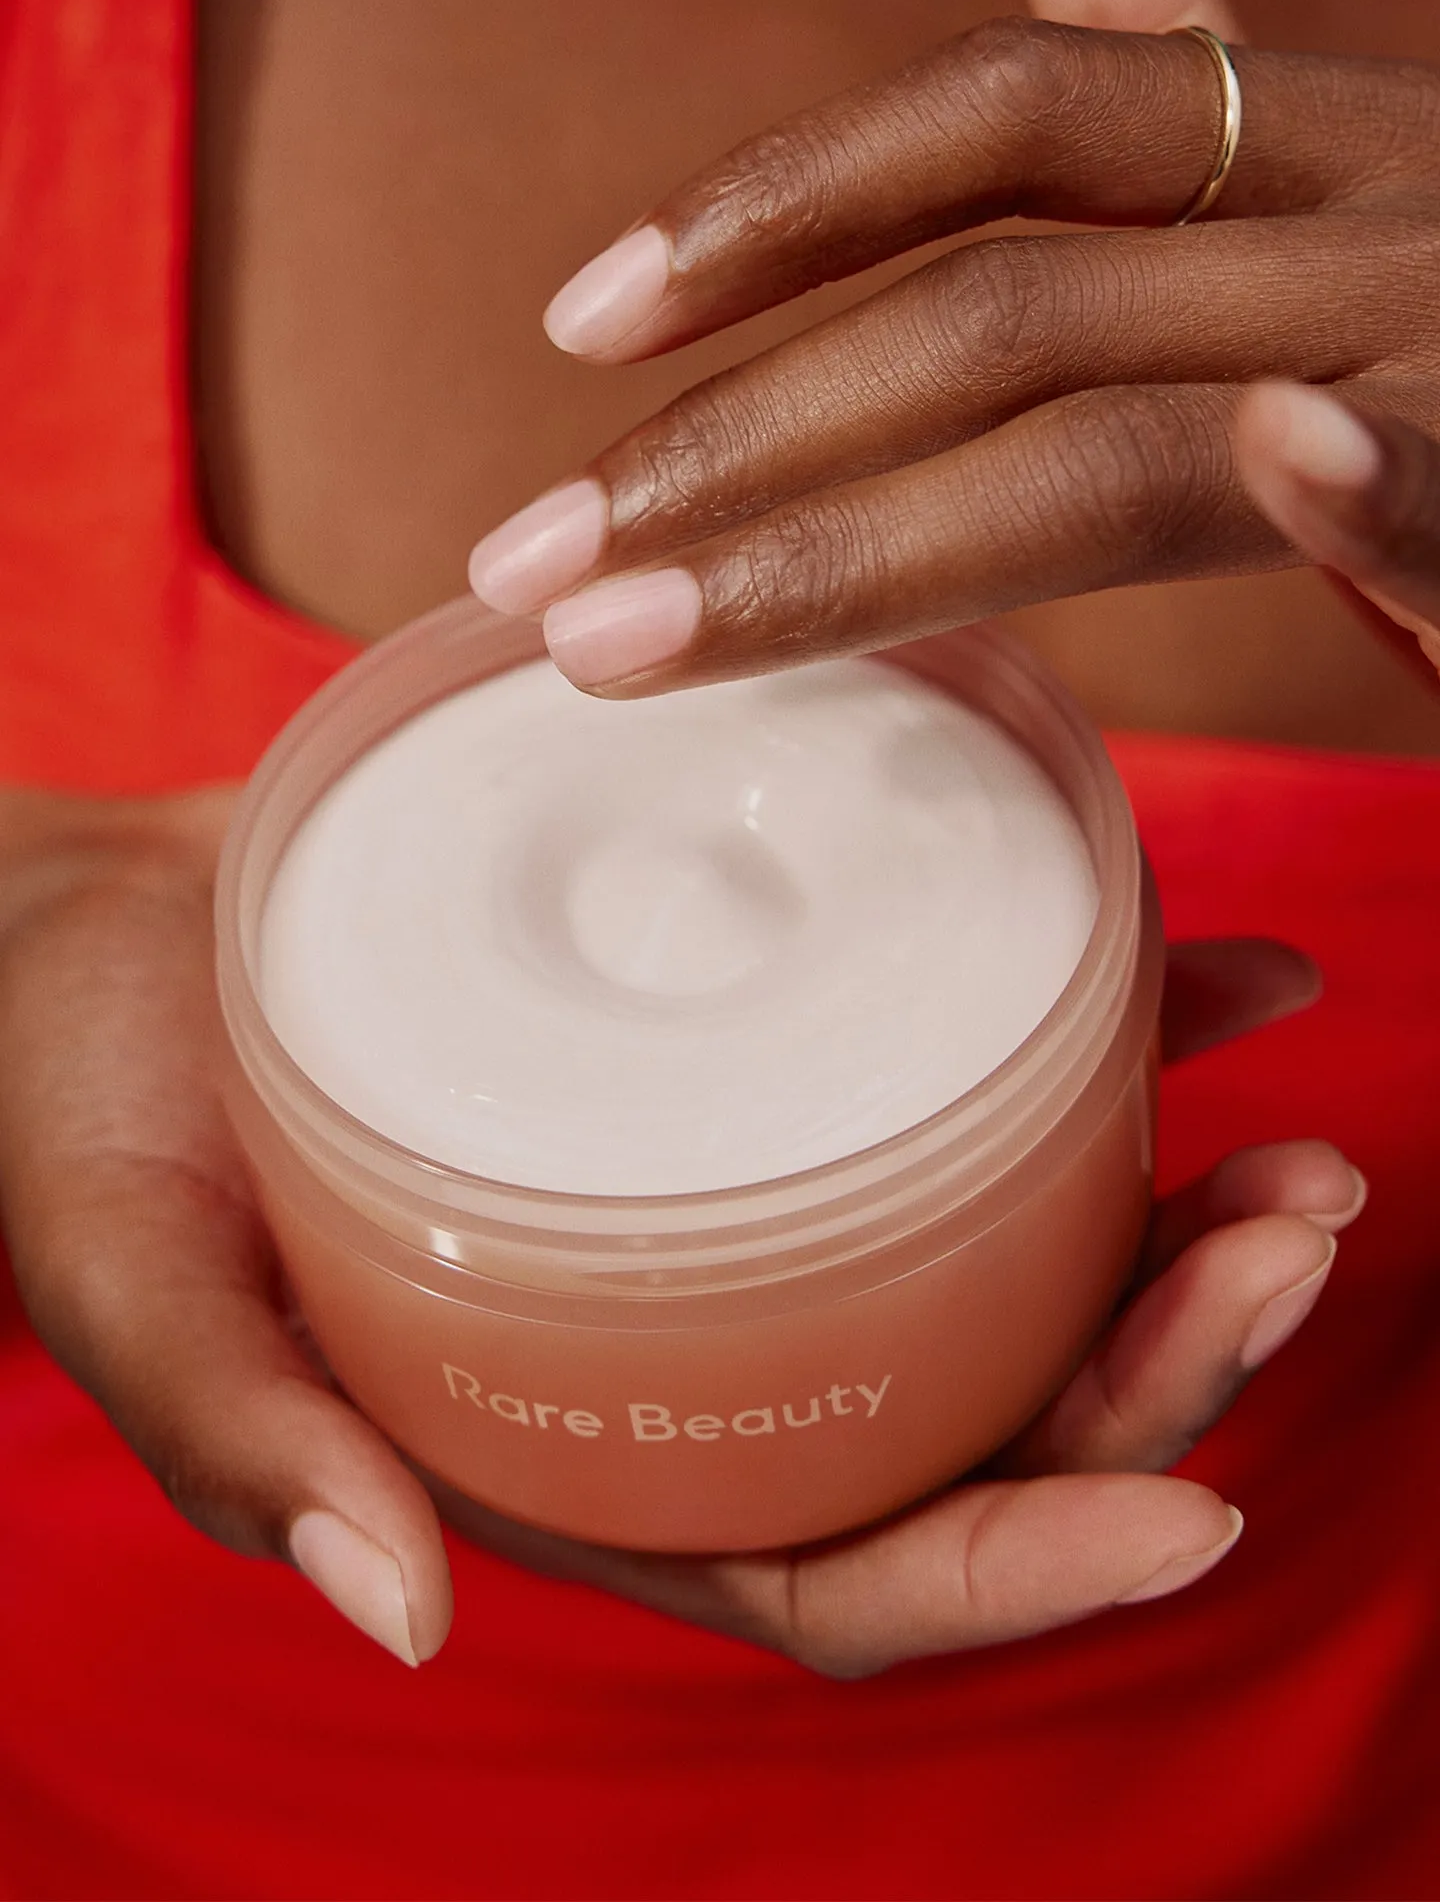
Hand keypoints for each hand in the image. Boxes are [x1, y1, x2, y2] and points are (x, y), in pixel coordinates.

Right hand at [0, 804, 1360, 1671]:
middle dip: (1161, 1363)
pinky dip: (1096, 1025)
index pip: (840, 1575)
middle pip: (979, 1409)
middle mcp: (697, 1348)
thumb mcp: (143, 1295)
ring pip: (1005, 1248)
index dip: (1018, 1570)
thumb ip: (253, 1450)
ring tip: (1304, 1121)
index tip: (1195, 1517)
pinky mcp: (742, 1060)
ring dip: (1174, 1208)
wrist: (90, 949)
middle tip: (1298, 1230)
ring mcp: (736, 1204)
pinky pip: (950, 1062)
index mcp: (583, 1459)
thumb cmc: (90, 1129)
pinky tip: (1203, 958)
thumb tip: (397, 1615)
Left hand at [466, 0, 1439, 696]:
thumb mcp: (1350, 217)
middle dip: (735, 441)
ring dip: (852, 533)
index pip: (1010, 125)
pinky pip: (1437, 481)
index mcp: (1313, 157)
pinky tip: (1266, 460)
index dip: (783, 206)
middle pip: (996, 301)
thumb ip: (1205, 108)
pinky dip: (1365, 479)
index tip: (579, 326)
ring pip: (1111, 426)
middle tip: (527, 568)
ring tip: (631, 636)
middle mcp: (1370, 231)